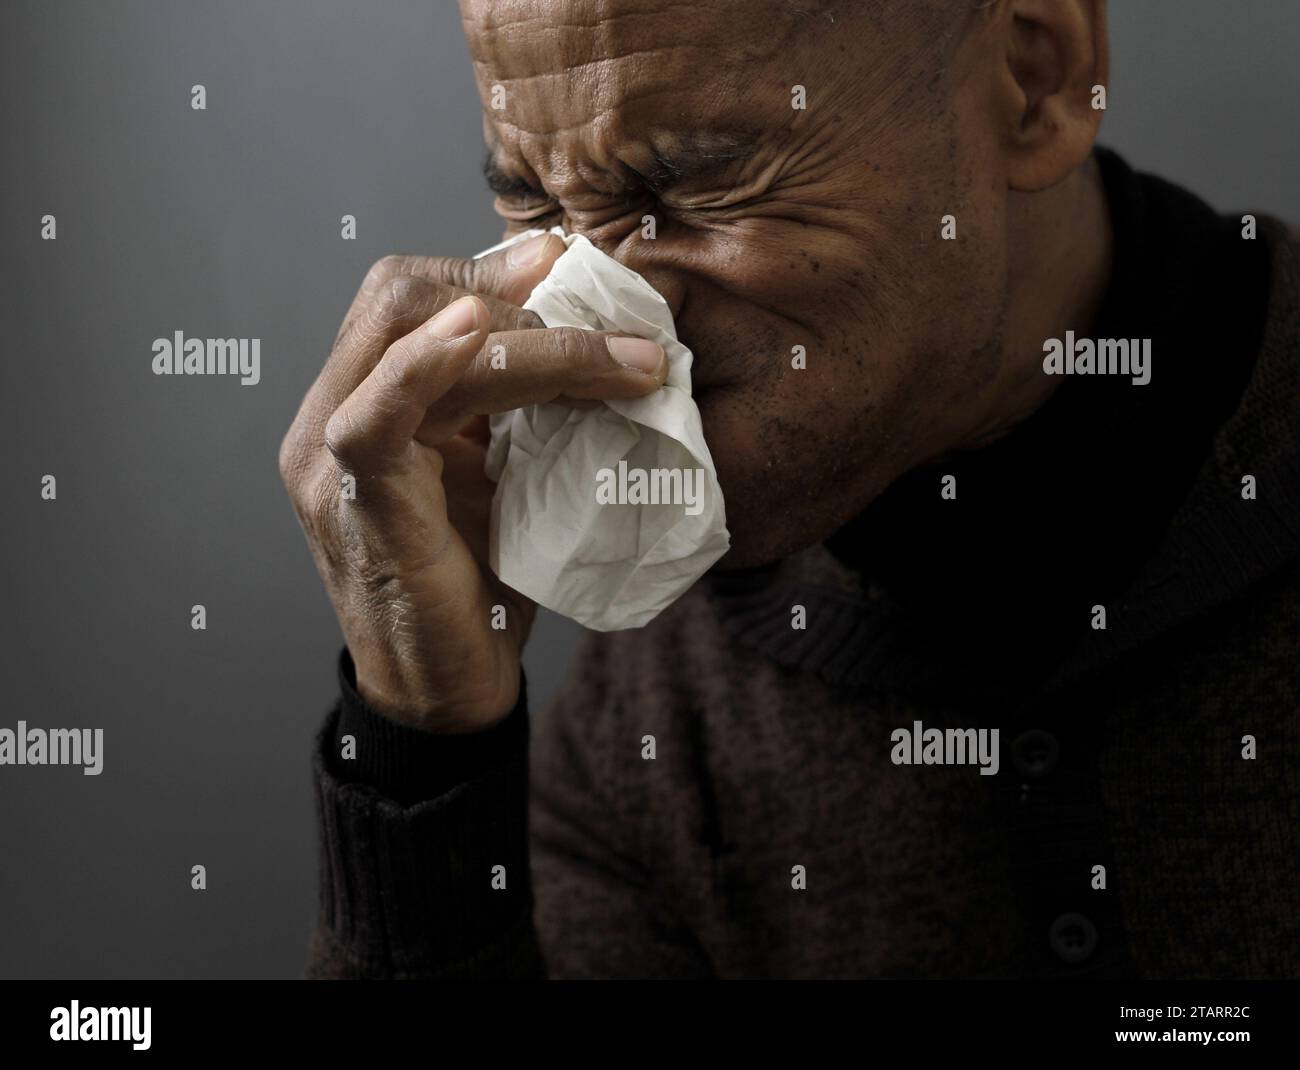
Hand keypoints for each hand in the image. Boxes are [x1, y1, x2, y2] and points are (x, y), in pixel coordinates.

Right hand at [279, 235, 667, 730]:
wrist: (451, 687)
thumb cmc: (481, 581)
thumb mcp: (505, 469)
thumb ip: (522, 403)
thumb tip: (595, 333)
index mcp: (368, 400)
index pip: (413, 296)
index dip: (489, 268)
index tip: (572, 263)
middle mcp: (335, 413)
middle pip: (401, 295)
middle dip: (512, 289)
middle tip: (609, 319)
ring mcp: (329, 454)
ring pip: (412, 342)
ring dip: (532, 337)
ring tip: (623, 357)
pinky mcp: (352, 498)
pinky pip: (376, 414)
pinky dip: (426, 363)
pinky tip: (479, 330)